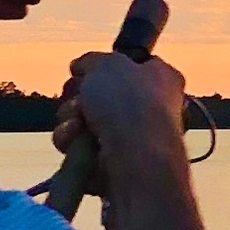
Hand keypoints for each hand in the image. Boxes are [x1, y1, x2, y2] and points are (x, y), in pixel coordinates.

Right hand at [55, 46, 204, 229]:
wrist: (137, 162)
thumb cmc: (130, 105)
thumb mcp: (107, 64)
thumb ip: (91, 61)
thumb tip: (80, 67)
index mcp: (160, 79)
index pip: (126, 67)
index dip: (100, 69)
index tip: (82, 72)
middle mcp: (148, 110)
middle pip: (97, 98)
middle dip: (77, 98)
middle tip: (78, 100)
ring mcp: (130, 141)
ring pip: (82, 125)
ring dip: (70, 122)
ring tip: (76, 124)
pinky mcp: (111, 168)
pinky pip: (79, 152)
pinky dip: (71, 146)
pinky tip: (75, 144)